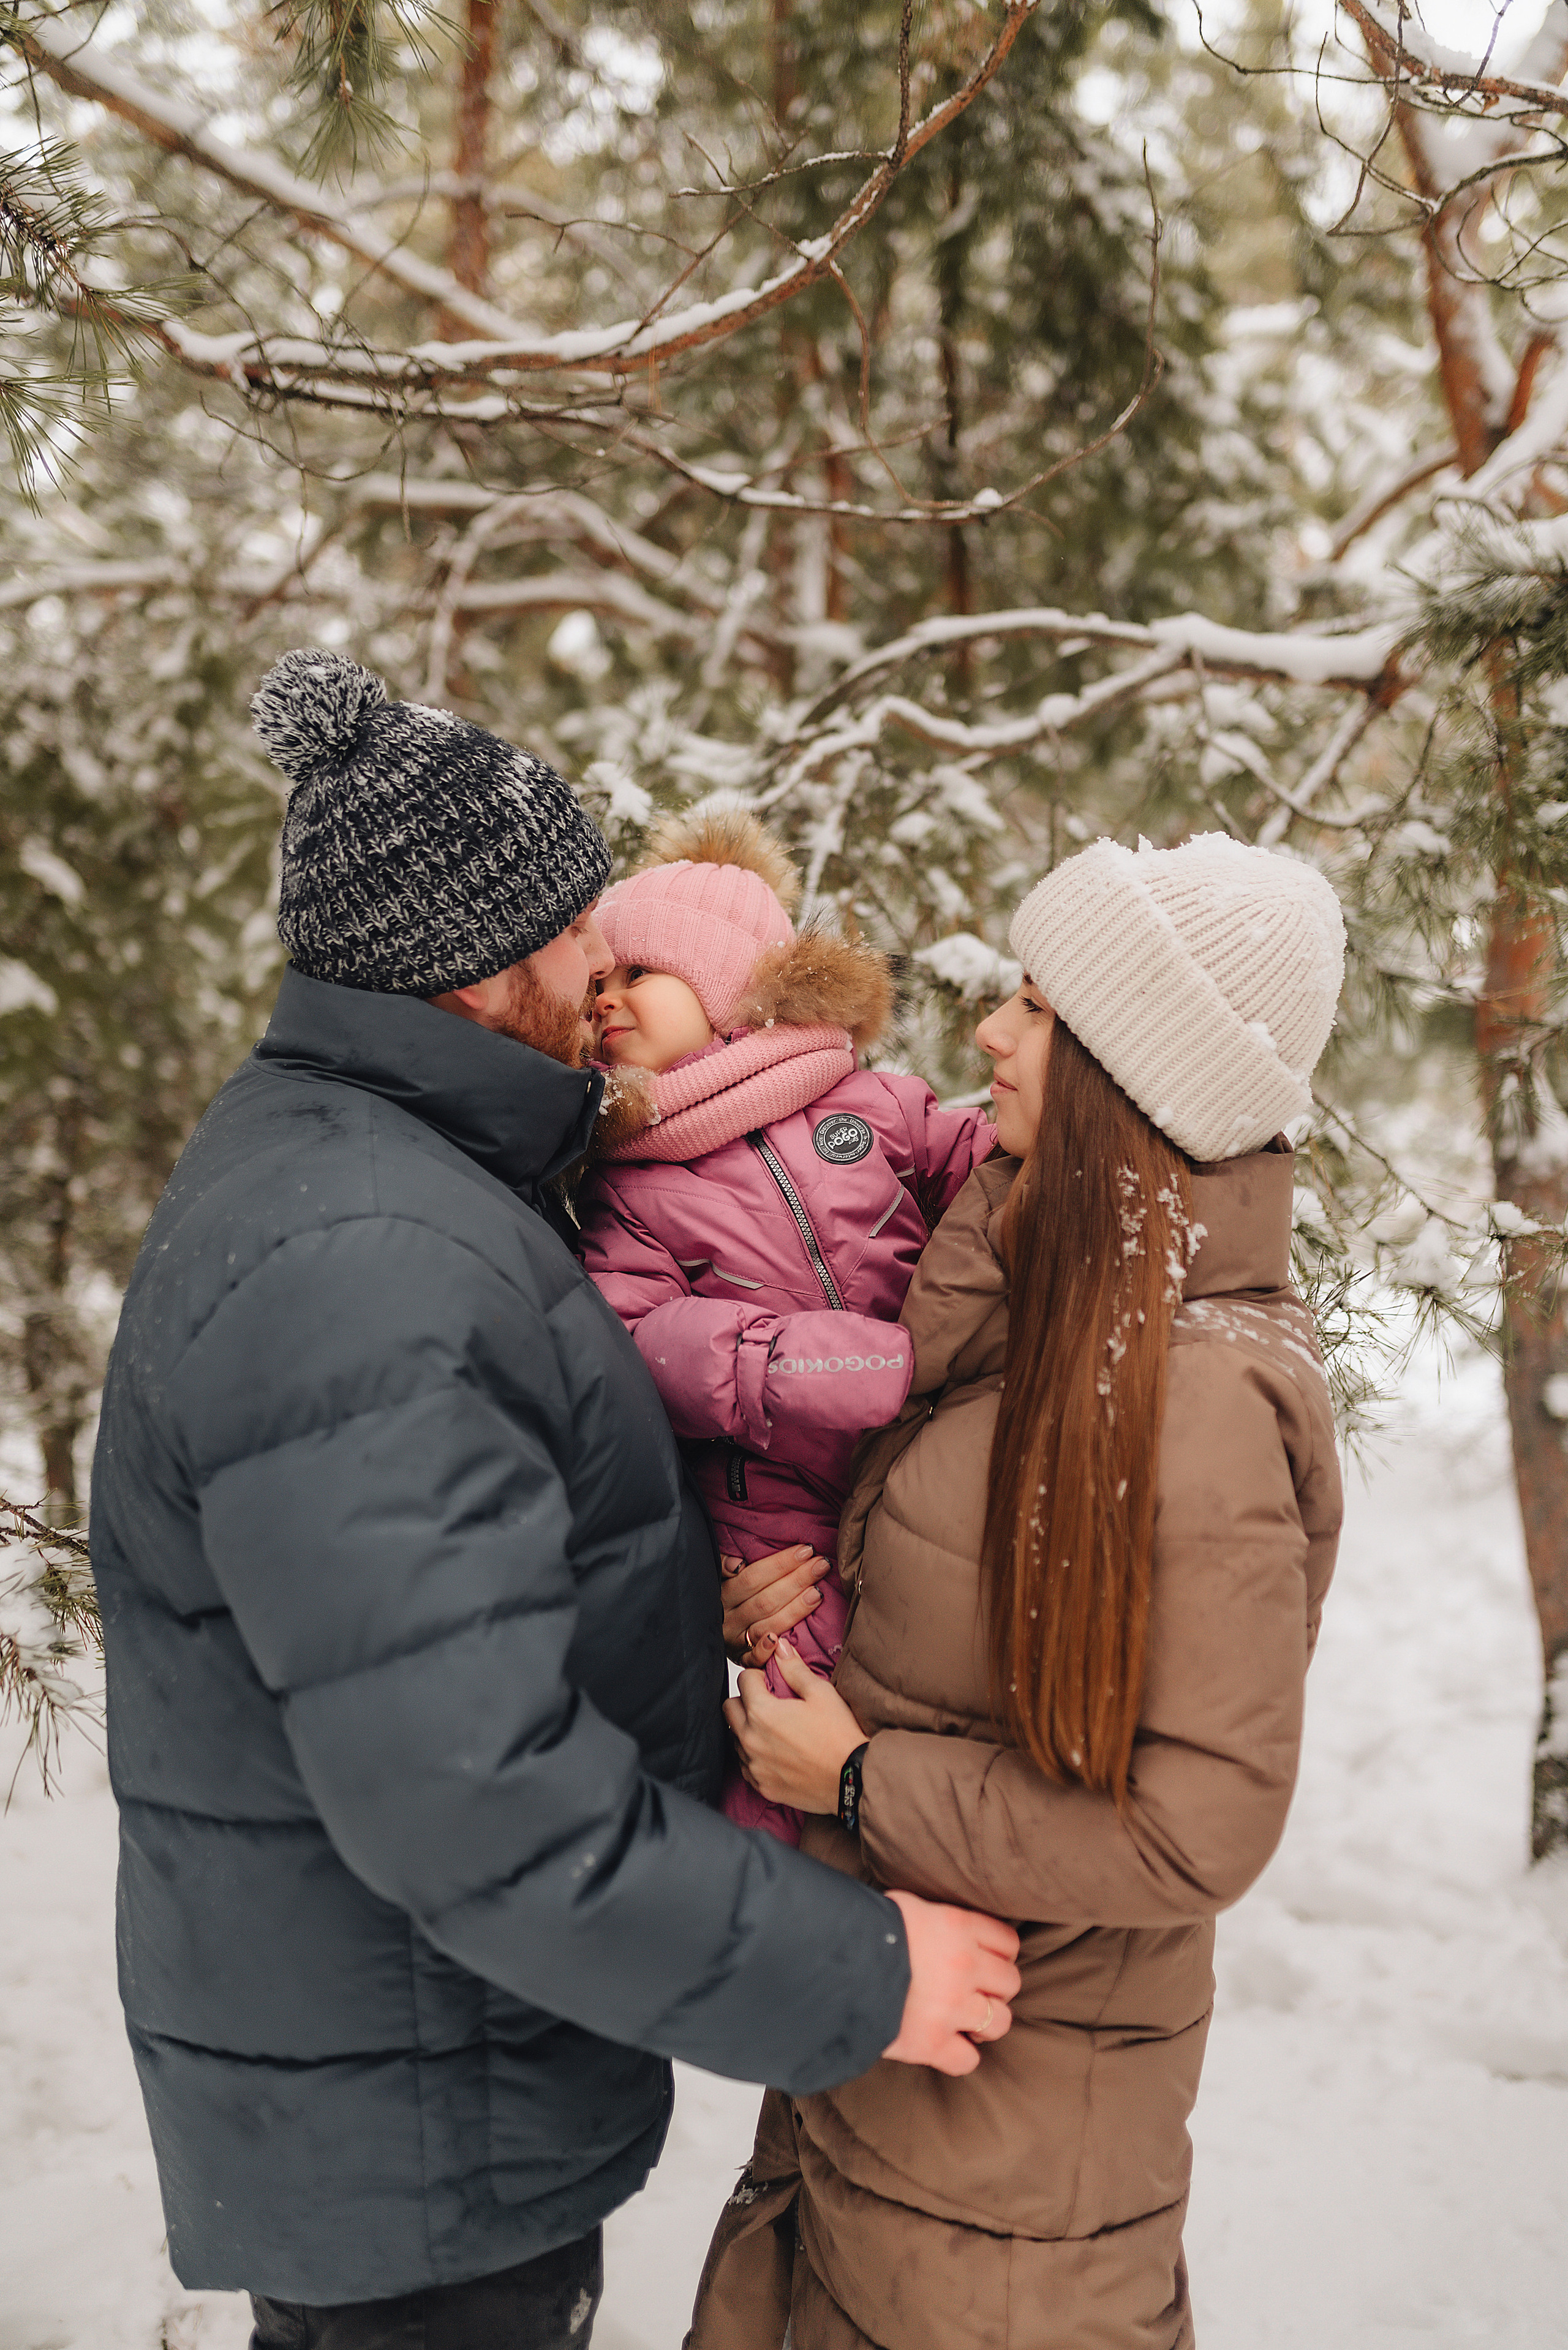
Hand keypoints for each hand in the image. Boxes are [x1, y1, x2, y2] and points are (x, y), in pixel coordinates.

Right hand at [720, 1545, 825, 1665]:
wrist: (709, 1633)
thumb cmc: (725, 1598)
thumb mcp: (719, 1578)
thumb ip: (725, 1566)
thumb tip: (738, 1563)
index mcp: (722, 1595)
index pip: (753, 1577)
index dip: (781, 1563)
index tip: (806, 1550)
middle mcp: (728, 1619)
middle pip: (765, 1600)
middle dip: (797, 1580)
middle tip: (821, 1565)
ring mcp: (735, 1642)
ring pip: (767, 1626)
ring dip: (795, 1609)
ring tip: (818, 1592)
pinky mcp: (742, 1660)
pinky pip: (755, 1659)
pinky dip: (768, 1650)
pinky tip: (785, 1641)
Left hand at [723, 1638, 866, 1813]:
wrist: (853, 1779)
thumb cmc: (839, 1735)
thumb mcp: (821, 1693)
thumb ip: (794, 1668)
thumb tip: (780, 1647)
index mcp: (762, 1712)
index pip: (744, 1680)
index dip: (759, 1676)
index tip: (772, 1681)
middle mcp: (751, 1739)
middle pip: (730, 1708)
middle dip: (745, 1699)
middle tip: (769, 1702)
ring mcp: (754, 1765)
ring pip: (734, 1738)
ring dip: (747, 1728)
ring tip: (774, 1729)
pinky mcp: (761, 1785)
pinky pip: (745, 1765)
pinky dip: (754, 1755)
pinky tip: (775, 1752)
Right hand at [881, 1890, 1020, 2077]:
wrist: (830, 1964)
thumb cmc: (865, 1929)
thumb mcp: (906, 1907)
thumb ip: (936, 1919)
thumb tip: (943, 1926)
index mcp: (958, 1927)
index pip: (1008, 1942)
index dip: (999, 1954)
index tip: (986, 1961)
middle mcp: (963, 1966)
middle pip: (1010, 1983)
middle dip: (995, 1989)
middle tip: (973, 1992)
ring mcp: (951, 2007)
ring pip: (1000, 2022)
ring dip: (984, 2024)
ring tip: (963, 2021)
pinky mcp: (932, 2043)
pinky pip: (968, 2060)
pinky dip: (959, 2057)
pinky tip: (945, 2046)